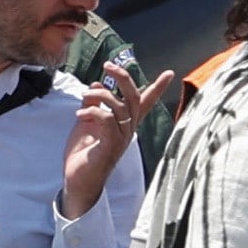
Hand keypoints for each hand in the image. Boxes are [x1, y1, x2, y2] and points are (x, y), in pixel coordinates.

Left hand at [60, 61, 163, 217]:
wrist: (78, 181)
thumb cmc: (83, 154)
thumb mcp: (86, 123)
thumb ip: (92, 104)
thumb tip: (96, 83)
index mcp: (124, 123)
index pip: (145, 102)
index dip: (157, 88)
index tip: (169, 73)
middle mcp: (127, 129)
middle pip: (134, 97)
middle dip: (123, 78)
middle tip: (108, 65)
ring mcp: (121, 138)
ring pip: (120, 106)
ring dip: (100, 95)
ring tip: (84, 96)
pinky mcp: (111, 145)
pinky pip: (107, 120)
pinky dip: (93, 111)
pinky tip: (80, 115)